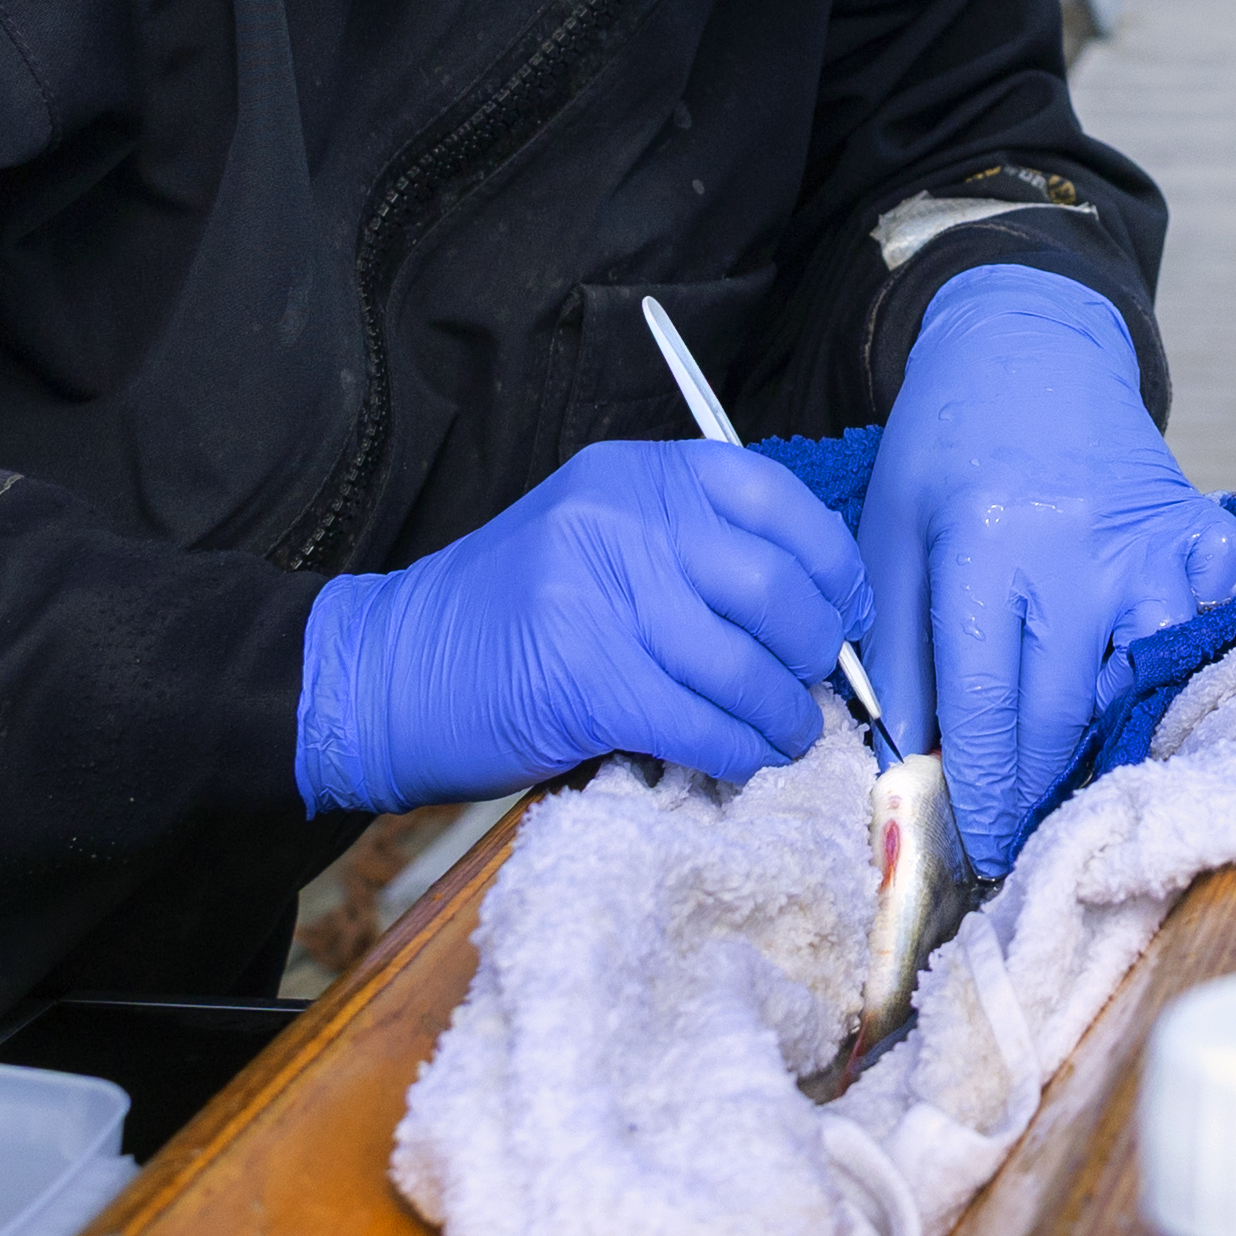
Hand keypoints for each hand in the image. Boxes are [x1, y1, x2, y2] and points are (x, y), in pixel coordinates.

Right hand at [292, 436, 865, 814]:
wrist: (389, 673)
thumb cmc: (508, 616)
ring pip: (744, 665)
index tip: (846, 610)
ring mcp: (597, 599)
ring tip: (786, 734)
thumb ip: (690, 548)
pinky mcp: (583, 683)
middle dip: (817, 648)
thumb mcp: (598, 539)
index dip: (830, 562)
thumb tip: (812, 601)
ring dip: (782, 715)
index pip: (771, 498)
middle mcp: (619, 522)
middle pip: (773, 586)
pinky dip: (736, 752)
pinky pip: (700, 725)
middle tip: (816, 682)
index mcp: (633, 475)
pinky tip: (739, 760)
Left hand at [863, 265, 1235, 871]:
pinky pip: (1206, 626)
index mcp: (986, 547)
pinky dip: (1174, 657)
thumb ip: (896, 654)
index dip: (983, 792)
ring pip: (1142, 681)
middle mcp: (1079, 549)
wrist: (1030, 348)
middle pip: (1066, 713)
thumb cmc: (946, 450)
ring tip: (1067, 759)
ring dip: (1104, 731)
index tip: (978, 846)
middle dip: (1035, 789)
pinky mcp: (1205, 530)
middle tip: (1014, 834)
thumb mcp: (888, 540)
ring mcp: (1155, 540)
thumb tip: (909, 765)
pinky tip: (1131, 663)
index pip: (988, 709)